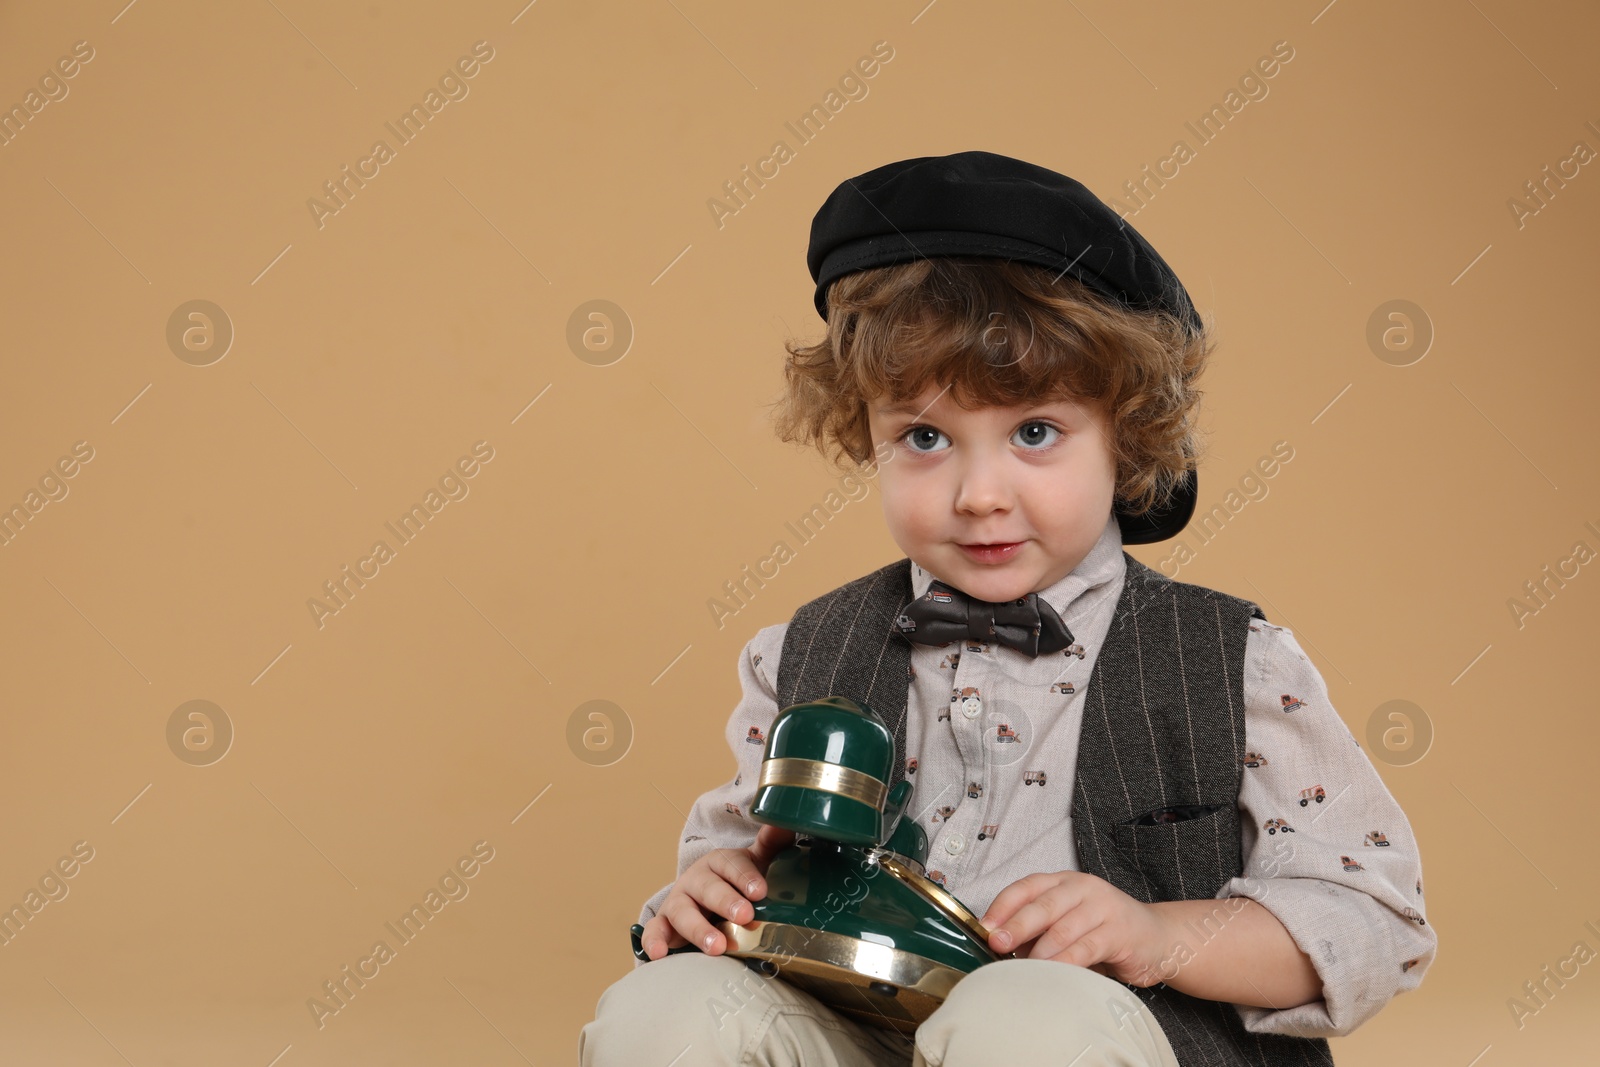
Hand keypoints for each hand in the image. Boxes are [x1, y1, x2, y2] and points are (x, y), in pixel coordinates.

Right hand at [637, 823, 795, 961]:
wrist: (705, 900)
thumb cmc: (733, 882)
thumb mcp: (753, 862)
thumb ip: (770, 844)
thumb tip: (784, 821)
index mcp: (720, 862)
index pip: (732, 865)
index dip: (745, 877)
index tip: (760, 892)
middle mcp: (697, 879)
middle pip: (709, 888)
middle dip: (726, 901)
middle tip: (745, 916)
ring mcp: (679, 902)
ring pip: (683, 912)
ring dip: (699, 929)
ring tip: (718, 946)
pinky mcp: (665, 924)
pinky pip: (655, 931)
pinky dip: (654, 941)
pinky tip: (658, 953)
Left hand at [979, 871, 1174, 986]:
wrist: (1157, 938)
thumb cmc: (1103, 932)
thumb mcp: (1067, 924)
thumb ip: (1039, 932)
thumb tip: (1002, 948)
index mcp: (1063, 882)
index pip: (1027, 886)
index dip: (1003, 905)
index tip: (984, 926)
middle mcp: (1082, 888)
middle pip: (1043, 904)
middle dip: (1016, 925)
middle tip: (997, 943)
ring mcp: (1103, 907)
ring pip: (1063, 927)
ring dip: (1040, 950)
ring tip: (1023, 967)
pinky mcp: (1119, 931)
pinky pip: (1086, 948)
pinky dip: (1066, 962)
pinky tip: (1053, 973)